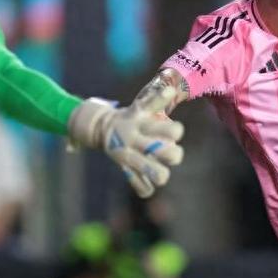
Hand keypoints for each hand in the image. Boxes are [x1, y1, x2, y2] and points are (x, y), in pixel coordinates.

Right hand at [68, 90, 184, 198]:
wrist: (101, 128)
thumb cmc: (131, 117)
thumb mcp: (141, 106)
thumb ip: (157, 99)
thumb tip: (171, 89)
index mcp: (140, 121)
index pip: (160, 125)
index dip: (174, 131)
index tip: (176, 133)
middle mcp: (134, 138)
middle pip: (162, 150)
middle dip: (173, 154)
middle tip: (173, 154)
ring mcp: (128, 155)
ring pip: (152, 171)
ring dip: (160, 174)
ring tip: (161, 174)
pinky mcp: (124, 169)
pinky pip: (138, 185)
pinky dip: (146, 188)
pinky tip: (149, 185)